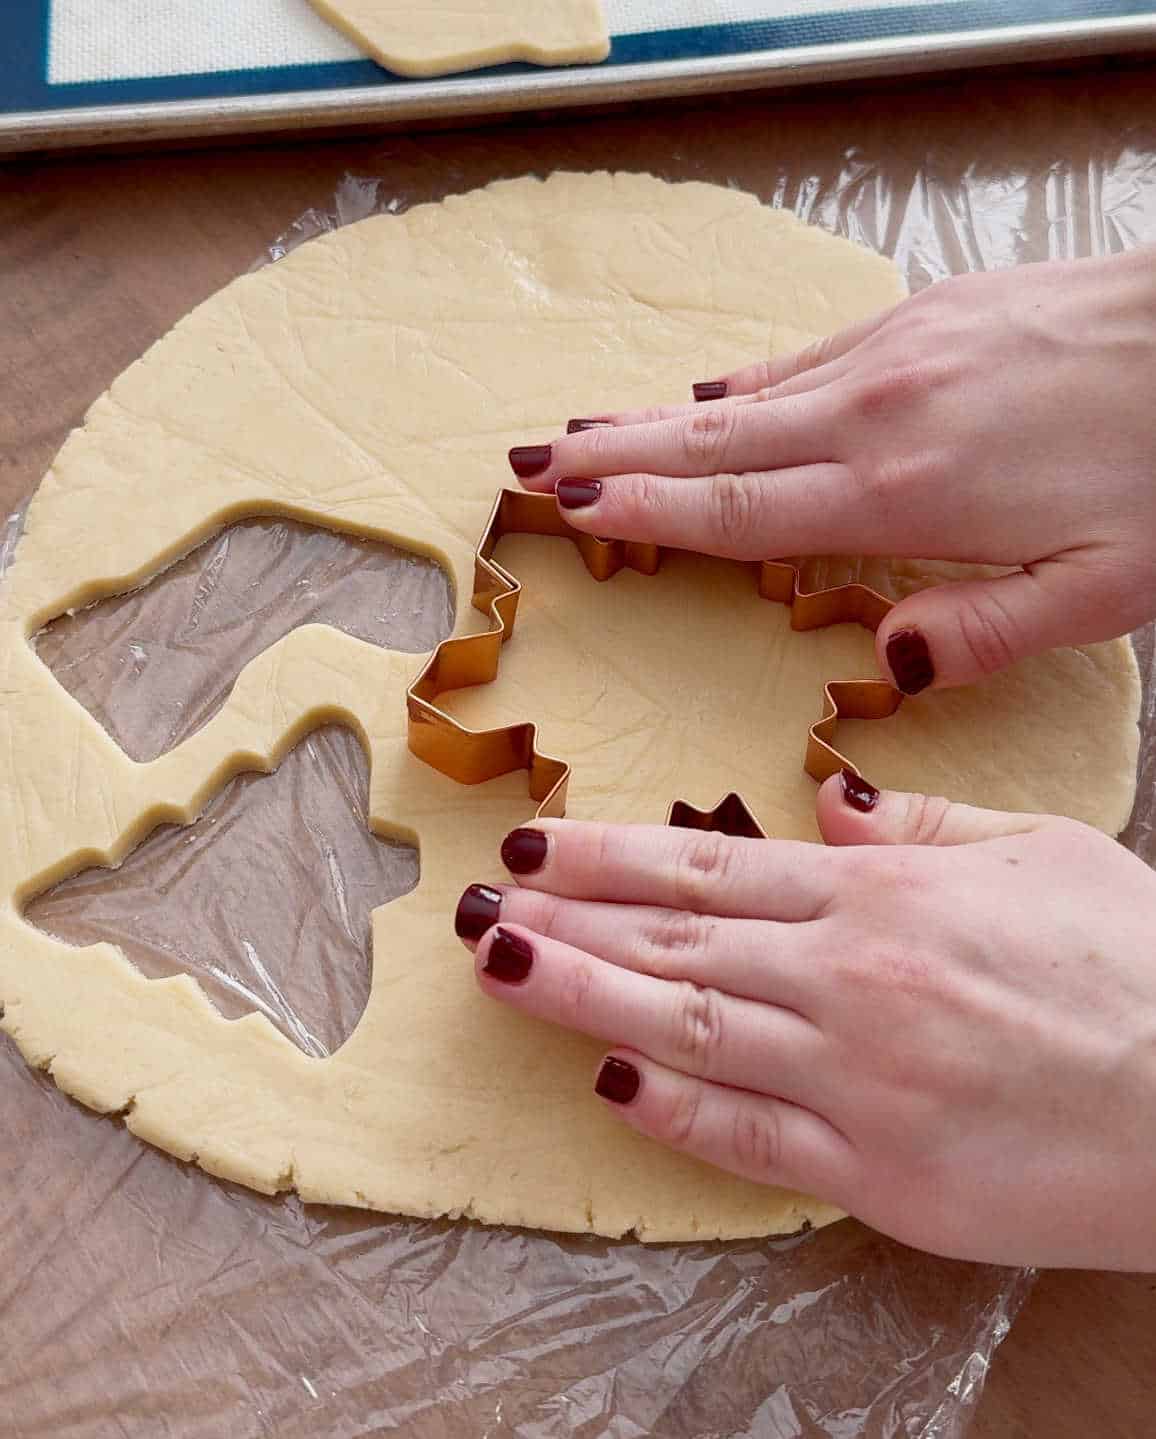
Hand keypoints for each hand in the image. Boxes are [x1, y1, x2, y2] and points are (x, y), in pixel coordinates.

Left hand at [455, 780, 1155, 1268]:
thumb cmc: (1138, 966)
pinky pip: (746, 1136)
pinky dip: (670, 1108)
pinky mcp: (877, 1173)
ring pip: (687, 1026)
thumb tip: (834, 802)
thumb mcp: (1040, 852)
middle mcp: (851, 980)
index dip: (609, 857)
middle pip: (677, 940)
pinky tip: (603, 1083)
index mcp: (885, 897)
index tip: (536, 847)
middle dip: (567, 919)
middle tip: (482, 907)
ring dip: (582, 997)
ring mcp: (855, 1080)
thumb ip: (924, 826)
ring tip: (506, 971)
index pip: (712, 867)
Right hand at [509, 248, 1155, 694]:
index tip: (566, 508)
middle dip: (613, 454)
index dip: (645, 511)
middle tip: (528, 461)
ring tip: (584, 428)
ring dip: (658, 415)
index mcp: (903, 496)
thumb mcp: (1101, 592)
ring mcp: (896, 350)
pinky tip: (711, 391)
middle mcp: (876, 413)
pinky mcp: (924, 313)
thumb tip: (879, 666)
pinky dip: (743, 380)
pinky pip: (805, 355)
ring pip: (746, 392)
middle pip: (712, 441)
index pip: (740, 510)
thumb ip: (980, 634)